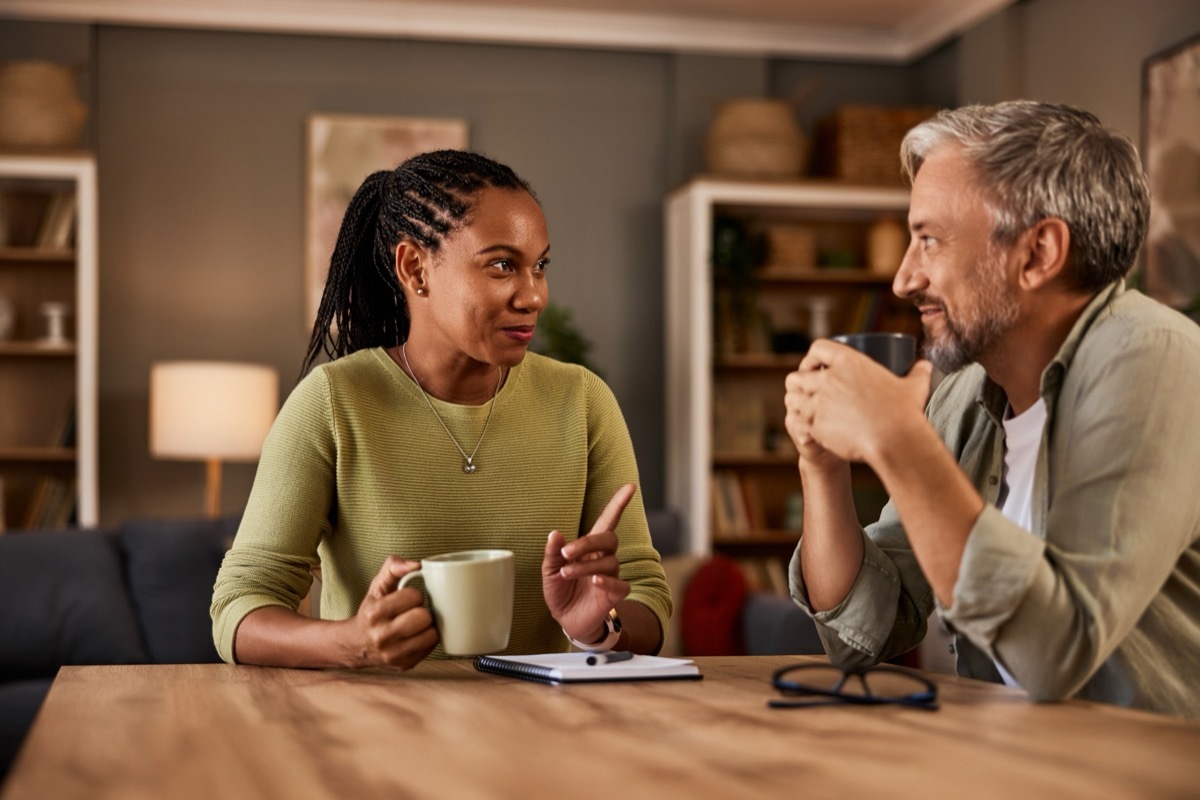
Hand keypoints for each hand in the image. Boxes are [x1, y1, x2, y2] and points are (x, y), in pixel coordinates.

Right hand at [344, 555, 438, 668]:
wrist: (357, 644)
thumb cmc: (372, 609)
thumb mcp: (378, 585)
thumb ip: (394, 567)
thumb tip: (416, 564)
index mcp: (374, 613)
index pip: (414, 597)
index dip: (415, 594)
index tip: (408, 598)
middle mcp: (381, 637)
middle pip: (423, 617)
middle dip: (423, 610)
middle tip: (414, 611)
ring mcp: (393, 654)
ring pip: (431, 634)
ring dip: (428, 626)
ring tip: (417, 623)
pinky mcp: (404, 665)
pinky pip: (431, 647)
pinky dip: (427, 639)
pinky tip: (417, 635)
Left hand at [543, 483, 634, 643]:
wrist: (567, 619)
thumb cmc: (561, 590)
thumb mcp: (549, 571)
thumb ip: (552, 553)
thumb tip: (554, 533)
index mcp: (589, 547)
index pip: (607, 521)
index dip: (618, 503)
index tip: (630, 486)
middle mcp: (603, 558)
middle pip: (609, 539)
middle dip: (587, 542)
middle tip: (566, 553)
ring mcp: (611, 575)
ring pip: (609, 562)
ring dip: (585, 566)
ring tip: (566, 573)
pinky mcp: (615, 594)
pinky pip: (620, 584)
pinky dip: (608, 581)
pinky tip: (595, 581)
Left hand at [785, 340, 932, 467]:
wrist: (894, 441)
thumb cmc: (904, 413)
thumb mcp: (913, 387)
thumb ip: (918, 373)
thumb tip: (926, 365)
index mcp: (848, 362)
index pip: (818, 348)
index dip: (812, 356)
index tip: (814, 366)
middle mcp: (828, 379)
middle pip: (798, 375)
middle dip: (798, 383)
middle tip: (806, 391)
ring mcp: (819, 402)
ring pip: (792, 398)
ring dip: (795, 402)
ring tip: (803, 408)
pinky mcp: (815, 424)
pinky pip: (797, 420)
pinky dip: (799, 423)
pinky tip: (806, 427)